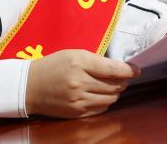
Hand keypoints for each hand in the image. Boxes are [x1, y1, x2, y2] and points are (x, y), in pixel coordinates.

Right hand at [25, 49, 139, 117]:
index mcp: (79, 63)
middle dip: (123, 81)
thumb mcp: (73, 54)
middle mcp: (80, 83)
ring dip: (115, 93)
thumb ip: (96, 60)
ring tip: (113, 86)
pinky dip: (105, 102)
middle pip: (114, 85)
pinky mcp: (76, 113)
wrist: (28, 86)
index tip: (137, 69)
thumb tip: (117, 68)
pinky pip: (100, 109)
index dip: (128, 70)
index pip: (112, 69)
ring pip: (110, 99)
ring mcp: (78, 100)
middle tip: (124, 77)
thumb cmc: (52, 66)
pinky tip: (102, 96)